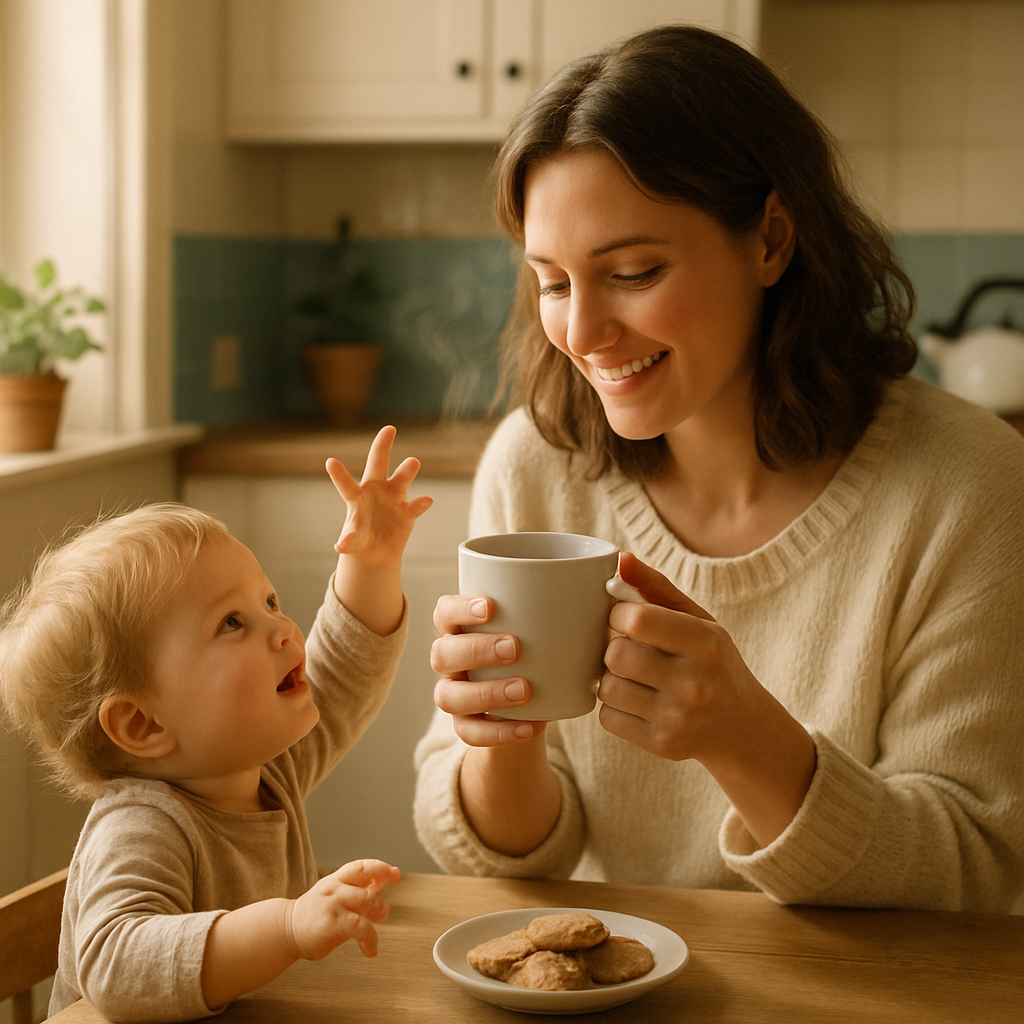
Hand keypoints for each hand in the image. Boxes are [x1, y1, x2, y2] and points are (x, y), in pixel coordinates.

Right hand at [284, 859, 399, 960]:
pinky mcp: (331, 924)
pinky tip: (370, 950)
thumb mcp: (334, 895)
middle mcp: (334, 887)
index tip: (395, 874)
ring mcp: (332, 904)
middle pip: (365, 879)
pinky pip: (359, 927)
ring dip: (378, 913)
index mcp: (336, 880)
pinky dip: (370, 939)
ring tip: (373, 934)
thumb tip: (380, 881)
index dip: (380, 868)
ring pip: (365, 900)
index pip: (360, 867)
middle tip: (383, 913)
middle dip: (380, 894)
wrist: (285, 930)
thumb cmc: (314, 914)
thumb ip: (355, 889)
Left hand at [327, 425, 432, 569]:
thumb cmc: (359, 540)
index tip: (330, 462)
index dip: (339, 474)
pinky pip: (416, 505)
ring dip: (407, 470)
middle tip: (389, 429)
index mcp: (357, 496)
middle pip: (378, 464)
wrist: (377, 550)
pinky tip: (426, 501)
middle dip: (382, 446)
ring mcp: (394, 497)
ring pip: (401, 478)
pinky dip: (421, 504)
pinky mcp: (408, 511)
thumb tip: (340, 546)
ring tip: (413, 462)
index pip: (346, 484)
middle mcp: (376, 490)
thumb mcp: (352, 542)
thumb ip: (348, 541)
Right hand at [430, 593, 546, 745]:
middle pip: (443, 653)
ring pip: (447, 697)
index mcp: (459, 629)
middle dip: (477, 650)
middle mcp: (449, 661)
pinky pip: (470, 733)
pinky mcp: (465, 725)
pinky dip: (500, 732)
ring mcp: (453, 694)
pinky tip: (531, 727)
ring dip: (487, 693)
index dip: (460, 608)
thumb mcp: (538, 630)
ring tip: (524, 690)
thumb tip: (594, 588)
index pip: (445, 613)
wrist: (531, 702)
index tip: (491, 606)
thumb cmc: (534, 651)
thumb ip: (553, 611)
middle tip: (515, 648)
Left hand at [601, 552, 815, 844]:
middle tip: (626, 649)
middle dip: (612, 648)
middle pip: (615, 655)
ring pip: (607, 688)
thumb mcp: (698, 620)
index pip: (637, 619)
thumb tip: (620, 558)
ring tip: (630, 675)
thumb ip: (657, 586)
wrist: (743, 727)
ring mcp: (678, 718)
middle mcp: (694, 683)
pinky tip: (634, 701)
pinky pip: (608, 718)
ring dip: (609, 678)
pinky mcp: (663, 745)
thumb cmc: (712, 662)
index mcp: (705, 642)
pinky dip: (612, 707)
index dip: (617, 615)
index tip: (624, 619)